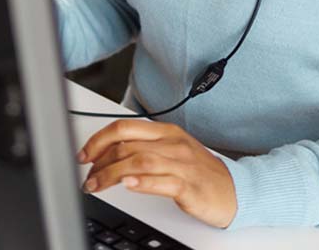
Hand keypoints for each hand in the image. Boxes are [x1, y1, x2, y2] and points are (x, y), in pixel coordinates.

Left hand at [77, 119, 236, 228]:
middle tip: (88, 177)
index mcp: (166, 132)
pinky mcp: (189, 186)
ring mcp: (182, 164)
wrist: (235, 190)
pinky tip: (128, 185)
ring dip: (112, 174)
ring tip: (97, 184)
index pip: (124, 128)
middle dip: (100, 162)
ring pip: (139, 162)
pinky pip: (163, 181)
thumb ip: (144, 148)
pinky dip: (143, 182)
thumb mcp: (172, 151)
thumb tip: (109, 153)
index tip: (84, 155)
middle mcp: (173, 144)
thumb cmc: (200, 172)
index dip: (99, 140)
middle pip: (126, 146)